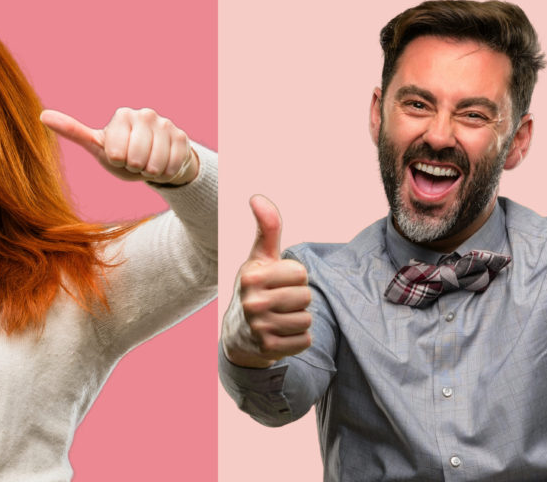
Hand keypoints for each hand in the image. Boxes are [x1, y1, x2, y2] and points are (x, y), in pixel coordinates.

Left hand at [41, 107, 198, 184]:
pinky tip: (164, 164)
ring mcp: (166, 124)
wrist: (156, 161)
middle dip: (135, 167)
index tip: (118, 156)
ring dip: (151, 170)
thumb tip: (42, 115)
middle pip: (136, 157)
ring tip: (149, 163)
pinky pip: (172, 165)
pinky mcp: (182, 137)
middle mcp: (145, 114)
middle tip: (135, 161)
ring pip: (156, 162)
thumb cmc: (123, 155)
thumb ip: (73, 131)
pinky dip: (166, 172)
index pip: (117, 151)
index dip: (117, 161)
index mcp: (122, 115)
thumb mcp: (97, 147)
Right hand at [229, 195, 313, 367]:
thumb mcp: (260, 258)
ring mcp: (259, 328)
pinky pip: (305, 340)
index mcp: (252, 276)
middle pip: (306, 296)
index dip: (295, 278)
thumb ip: (267, 229)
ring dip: (299, 319)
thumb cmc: (256, 288)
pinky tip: (281, 335)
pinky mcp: (268, 349)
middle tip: (280, 303)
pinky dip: (298, 339)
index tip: (279, 283)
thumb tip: (256, 197)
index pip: (301, 273)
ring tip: (280, 319)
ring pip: (307, 319)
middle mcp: (252, 302)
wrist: (239, 335)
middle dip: (299, 299)